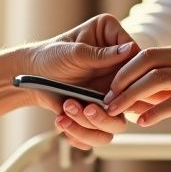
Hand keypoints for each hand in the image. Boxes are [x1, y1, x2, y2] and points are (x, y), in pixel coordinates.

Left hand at [23, 15, 137, 148]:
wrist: (32, 75)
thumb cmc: (50, 55)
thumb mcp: (73, 53)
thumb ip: (100, 54)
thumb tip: (130, 50)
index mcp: (115, 38)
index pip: (138, 59)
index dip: (130, 78)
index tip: (113, 89)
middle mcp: (120, 66)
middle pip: (134, 94)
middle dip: (108, 108)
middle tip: (87, 108)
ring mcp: (113, 91)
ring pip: (118, 120)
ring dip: (91, 122)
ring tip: (67, 109)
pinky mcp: (102, 110)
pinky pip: (102, 132)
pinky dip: (81, 132)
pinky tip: (62, 120)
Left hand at [103, 43, 170, 139]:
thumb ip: (161, 83)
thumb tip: (127, 92)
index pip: (145, 54)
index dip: (123, 70)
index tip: (108, 87)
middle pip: (148, 62)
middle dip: (123, 80)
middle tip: (106, 99)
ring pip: (158, 79)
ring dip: (132, 95)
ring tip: (116, 110)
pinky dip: (155, 112)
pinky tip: (142, 122)